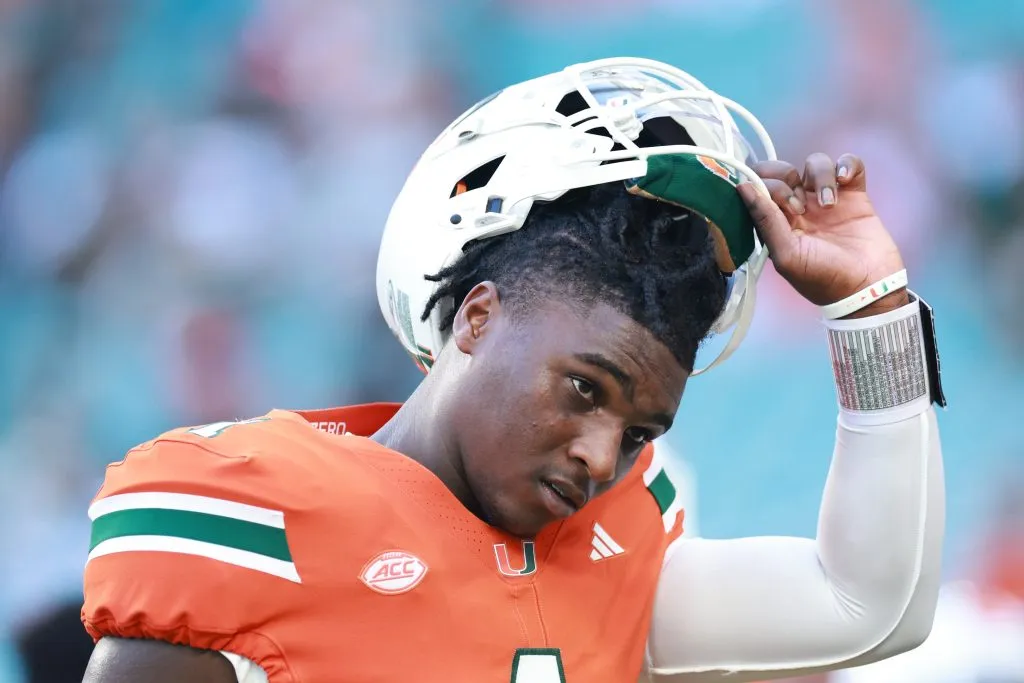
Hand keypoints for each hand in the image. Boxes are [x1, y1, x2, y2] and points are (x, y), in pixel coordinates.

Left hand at [737, 153, 909, 317]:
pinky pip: (848, 163)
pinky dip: (847, 164)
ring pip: (815, 163)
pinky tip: (847, 179)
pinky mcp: (854, 194)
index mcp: (776, 221)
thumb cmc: (822, 278)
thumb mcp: (786, 255)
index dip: (768, 188)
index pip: (759, 185)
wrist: (868, 288)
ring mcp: (826, 198)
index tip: (788, 210)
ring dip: (820, 176)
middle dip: (788, 178)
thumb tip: (742, 186)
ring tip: (830, 204)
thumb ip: (764, 220)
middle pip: (784, 169)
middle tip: (802, 207)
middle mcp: (798, 206)